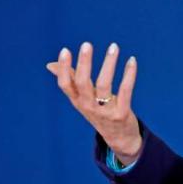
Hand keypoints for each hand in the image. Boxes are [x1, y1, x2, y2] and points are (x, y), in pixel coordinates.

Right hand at [46, 42, 141, 164]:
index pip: (65, 85)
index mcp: (77, 101)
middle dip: (84, 63)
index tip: (65, 50)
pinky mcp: (121, 113)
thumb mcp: (82, 99)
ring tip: (113, 47)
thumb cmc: (99, 113)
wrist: (119, 138)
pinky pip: (125, 90)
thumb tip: (50, 65)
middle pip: (83, 83)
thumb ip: (71, 80)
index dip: (64, 68)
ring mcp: (105, 111)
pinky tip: (132, 60)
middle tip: (87, 44)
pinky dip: (129, 74)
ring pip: (104, 84)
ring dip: (109, 63)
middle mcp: (88, 106)